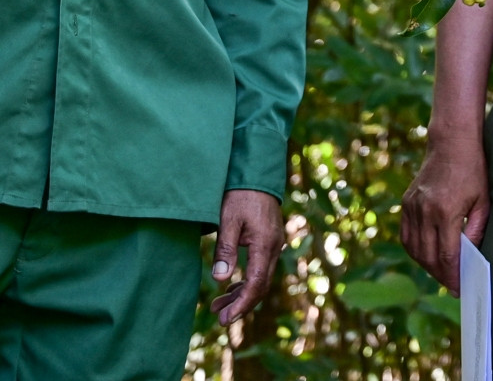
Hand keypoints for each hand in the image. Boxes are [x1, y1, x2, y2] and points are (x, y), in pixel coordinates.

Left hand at [211, 189, 284, 325]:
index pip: (256, 284)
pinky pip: (261, 269)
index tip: (226, 319)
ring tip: (218, 306)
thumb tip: (220, 279)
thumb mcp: (228, 219)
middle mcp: (274, 247)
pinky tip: (231, 287)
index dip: (242, 305)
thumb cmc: (240, 194)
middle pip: (261, 286)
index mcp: (265, 244)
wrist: (257, 173)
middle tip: (220, 319)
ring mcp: (274, 245)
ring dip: (242, 295)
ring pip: (261, 279)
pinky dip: (246, 282)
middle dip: (241, 305)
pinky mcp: (270, 241)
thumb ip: (225, 249)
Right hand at [400, 134, 488, 292]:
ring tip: (441, 274)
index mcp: (445, 212)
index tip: (460, 289)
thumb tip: (470, 257)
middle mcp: (425, 211)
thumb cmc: (473, 170)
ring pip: (414, 249)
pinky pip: (407, 235)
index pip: (447, 255)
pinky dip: (415, 250)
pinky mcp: (407, 202)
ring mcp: (412, 207)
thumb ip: (476, 230)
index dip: (453, 276)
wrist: (451, 142)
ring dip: (427, 266)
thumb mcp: (483, 201)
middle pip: (428, 256)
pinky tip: (426, 256)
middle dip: (441, 276)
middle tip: (452, 286)